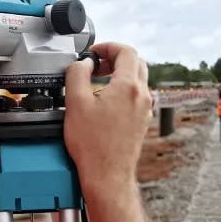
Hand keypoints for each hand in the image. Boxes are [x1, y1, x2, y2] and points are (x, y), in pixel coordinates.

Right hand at [64, 42, 161, 221]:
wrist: (107, 175)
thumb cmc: (92, 145)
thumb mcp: (76, 102)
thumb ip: (77, 73)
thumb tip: (83, 63)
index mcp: (128, 87)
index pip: (126, 51)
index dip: (108, 46)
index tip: (93, 52)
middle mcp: (142, 96)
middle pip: (135, 62)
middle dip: (114, 57)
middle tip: (95, 63)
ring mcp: (144, 109)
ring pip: (137, 78)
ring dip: (119, 72)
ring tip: (97, 80)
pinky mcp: (141, 120)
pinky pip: (136, 94)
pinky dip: (122, 88)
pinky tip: (104, 99)